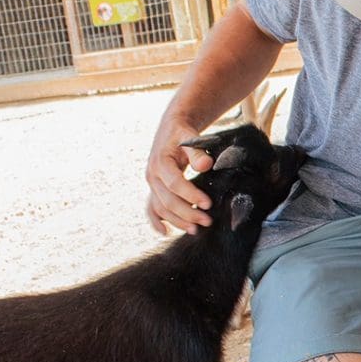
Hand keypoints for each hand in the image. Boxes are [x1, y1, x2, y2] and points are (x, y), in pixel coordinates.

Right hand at [145, 116, 215, 234]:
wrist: (172, 128)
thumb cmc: (184, 134)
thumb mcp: (191, 137)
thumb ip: (198, 152)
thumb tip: (205, 165)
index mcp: (160, 162)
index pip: (175, 184)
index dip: (191, 196)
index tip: (208, 204)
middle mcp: (152, 175)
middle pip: (167, 200)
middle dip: (188, 213)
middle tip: (207, 221)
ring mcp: (151, 184)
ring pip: (161, 208)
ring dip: (177, 221)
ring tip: (195, 230)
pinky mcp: (154, 189)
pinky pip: (151, 208)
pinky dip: (156, 222)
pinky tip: (165, 232)